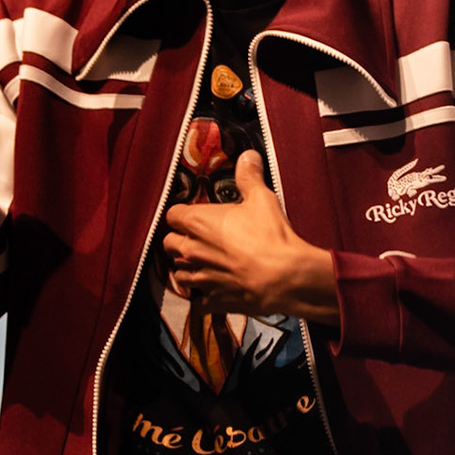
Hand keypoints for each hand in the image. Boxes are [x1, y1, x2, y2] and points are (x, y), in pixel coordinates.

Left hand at [162, 151, 340, 328]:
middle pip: (169, 244)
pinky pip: (198, 299)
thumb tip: (248, 155)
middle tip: (197, 239)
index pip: (172, 215)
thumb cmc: (271, 235)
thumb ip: (249, 176)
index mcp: (197, 223)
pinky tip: (215, 289)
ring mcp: (199, 277)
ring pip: (178, 273)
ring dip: (187, 268)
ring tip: (203, 264)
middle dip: (179, 240)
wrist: (286, 278)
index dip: (182, 214)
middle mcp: (191, 250)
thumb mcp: (261, 199)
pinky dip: (204, 294)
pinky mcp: (212, 299)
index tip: (194, 215)